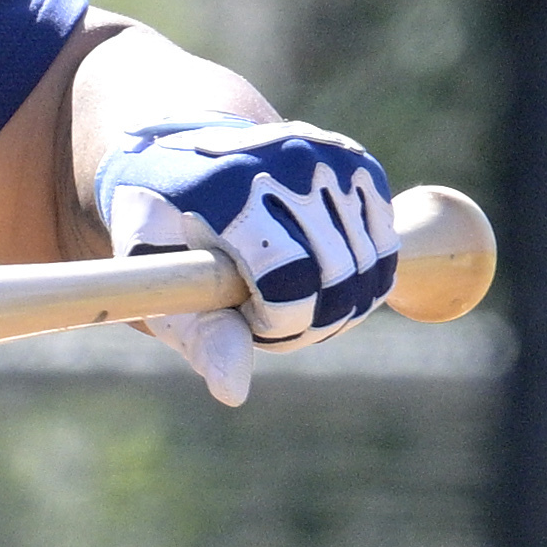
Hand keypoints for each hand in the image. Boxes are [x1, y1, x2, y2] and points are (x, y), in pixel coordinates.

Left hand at [94, 117, 400, 404]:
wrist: (187, 153)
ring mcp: (329, 157)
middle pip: (338, 277)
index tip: (248, 316)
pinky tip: (316, 274)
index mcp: (229, 186)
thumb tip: (235, 393)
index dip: (278, 322)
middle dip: (307, 320)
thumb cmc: (164, 230)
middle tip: (265, 314)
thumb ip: (200, 336)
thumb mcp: (162, 286)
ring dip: (336, 305)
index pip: (292, 278)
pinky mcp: (359, 163)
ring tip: (287, 294)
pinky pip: (385, 248)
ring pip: (370, 267)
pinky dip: (359, 279)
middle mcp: (287, 159)